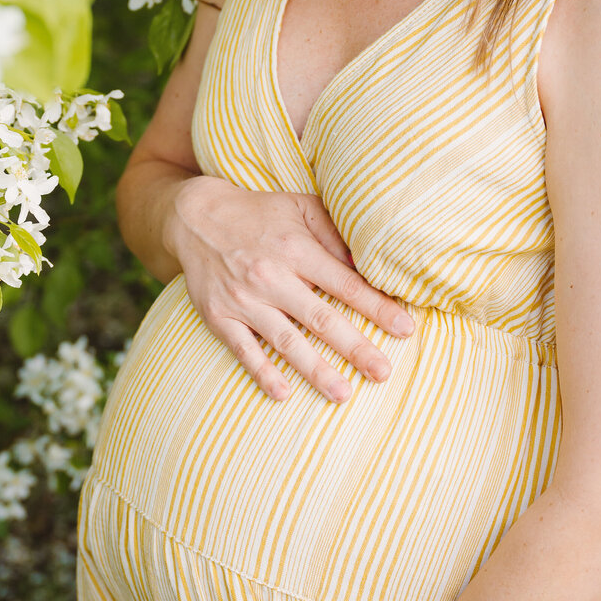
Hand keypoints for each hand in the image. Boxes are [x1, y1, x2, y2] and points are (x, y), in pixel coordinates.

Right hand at [165, 176, 414, 402]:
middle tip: (384, 372)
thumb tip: (369, 262)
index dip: (377, 308)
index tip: (406, 329)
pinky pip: (243, 350)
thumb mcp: (300, 207)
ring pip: (286, 341)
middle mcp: (271, 276)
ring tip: (343, 394)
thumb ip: (335, 233)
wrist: (194, 216)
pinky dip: (262, 372)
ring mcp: (243, 299)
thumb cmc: (259, 213)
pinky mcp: (219, 316)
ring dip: (316, 370)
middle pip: (321, 318)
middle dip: (356, 347)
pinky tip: (283, 393)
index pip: (345, 285)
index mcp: (296, 249)